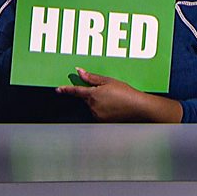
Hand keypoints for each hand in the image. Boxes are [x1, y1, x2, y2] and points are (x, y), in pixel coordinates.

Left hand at [57, 68, 181, 122]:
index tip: (58, 89)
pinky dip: (104, 110)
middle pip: (86, 99)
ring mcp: (97, 116)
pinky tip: (115, 107)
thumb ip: (92, 77)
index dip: (66, 90)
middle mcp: (92, 107)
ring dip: (99, 103)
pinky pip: (99, 114)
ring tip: (115, 100)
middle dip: (93, 95)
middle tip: (109, 92)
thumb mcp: (109, 81)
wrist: (138, 108)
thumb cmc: (126, 93)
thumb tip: (80, 72)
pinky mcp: (103, 123)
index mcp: (92, 95)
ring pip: (93, 107)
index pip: (75, 92)